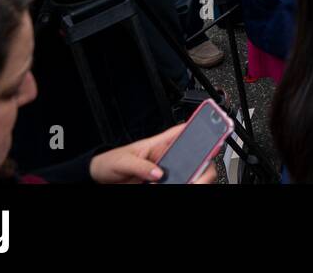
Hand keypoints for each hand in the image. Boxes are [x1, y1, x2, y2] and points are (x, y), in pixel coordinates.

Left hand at [88, 123, 216, 183]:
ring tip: (192, 181)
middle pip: (193, 154)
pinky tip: (184, 185)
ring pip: (190, 171)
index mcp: (158, 144)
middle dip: (203, 160)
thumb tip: (158, 172)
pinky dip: (185, 183)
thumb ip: (140, 165)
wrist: (102, 177)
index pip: (182, 131)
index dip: (198, 127)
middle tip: (203, 169)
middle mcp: (166, 156)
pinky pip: (180, 182)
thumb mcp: (123, 161)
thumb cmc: (112, 162)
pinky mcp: (163, 182)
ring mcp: (166, 170)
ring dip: (194, 176)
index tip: (210, 130)